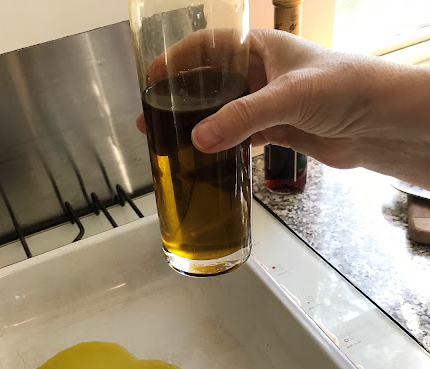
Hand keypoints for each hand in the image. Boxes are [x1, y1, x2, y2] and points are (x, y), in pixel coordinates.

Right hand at [137, 30, 429, 188]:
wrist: (380, 123)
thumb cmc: (346, 87)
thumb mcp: (288, 96)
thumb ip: (243, 117)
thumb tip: (199, 139)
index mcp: (260, 48)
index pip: (208, 47)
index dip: (177, 61)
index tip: (152, 79)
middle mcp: (262, 73)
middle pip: (211, 84)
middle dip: (182, 101)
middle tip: (154, 119)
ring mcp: (269, 102)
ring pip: (225, 113)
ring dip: (202, 127)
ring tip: (174, 142)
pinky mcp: (279, 129)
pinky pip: (243, 136)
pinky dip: (226, 146)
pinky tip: (211, 156)